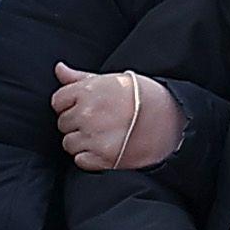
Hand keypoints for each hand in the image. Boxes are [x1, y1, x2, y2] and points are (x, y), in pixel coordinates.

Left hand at [50, 65, 182, 170]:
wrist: (172, 121)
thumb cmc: (144, 96)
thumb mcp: (113, 79)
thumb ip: (81, 77)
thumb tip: (59, 68)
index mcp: (88, 91)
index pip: (58, 100)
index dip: (69, 104)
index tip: (83, 106)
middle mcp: (87, 114)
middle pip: (63, 123)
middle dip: (76, 122)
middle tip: (97, 120)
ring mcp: (93, 137)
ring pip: (69, 143)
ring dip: (81, 141)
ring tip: (101, 135)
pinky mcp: (102, 158)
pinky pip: (80, 160)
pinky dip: (88, 157)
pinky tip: (103, 148)